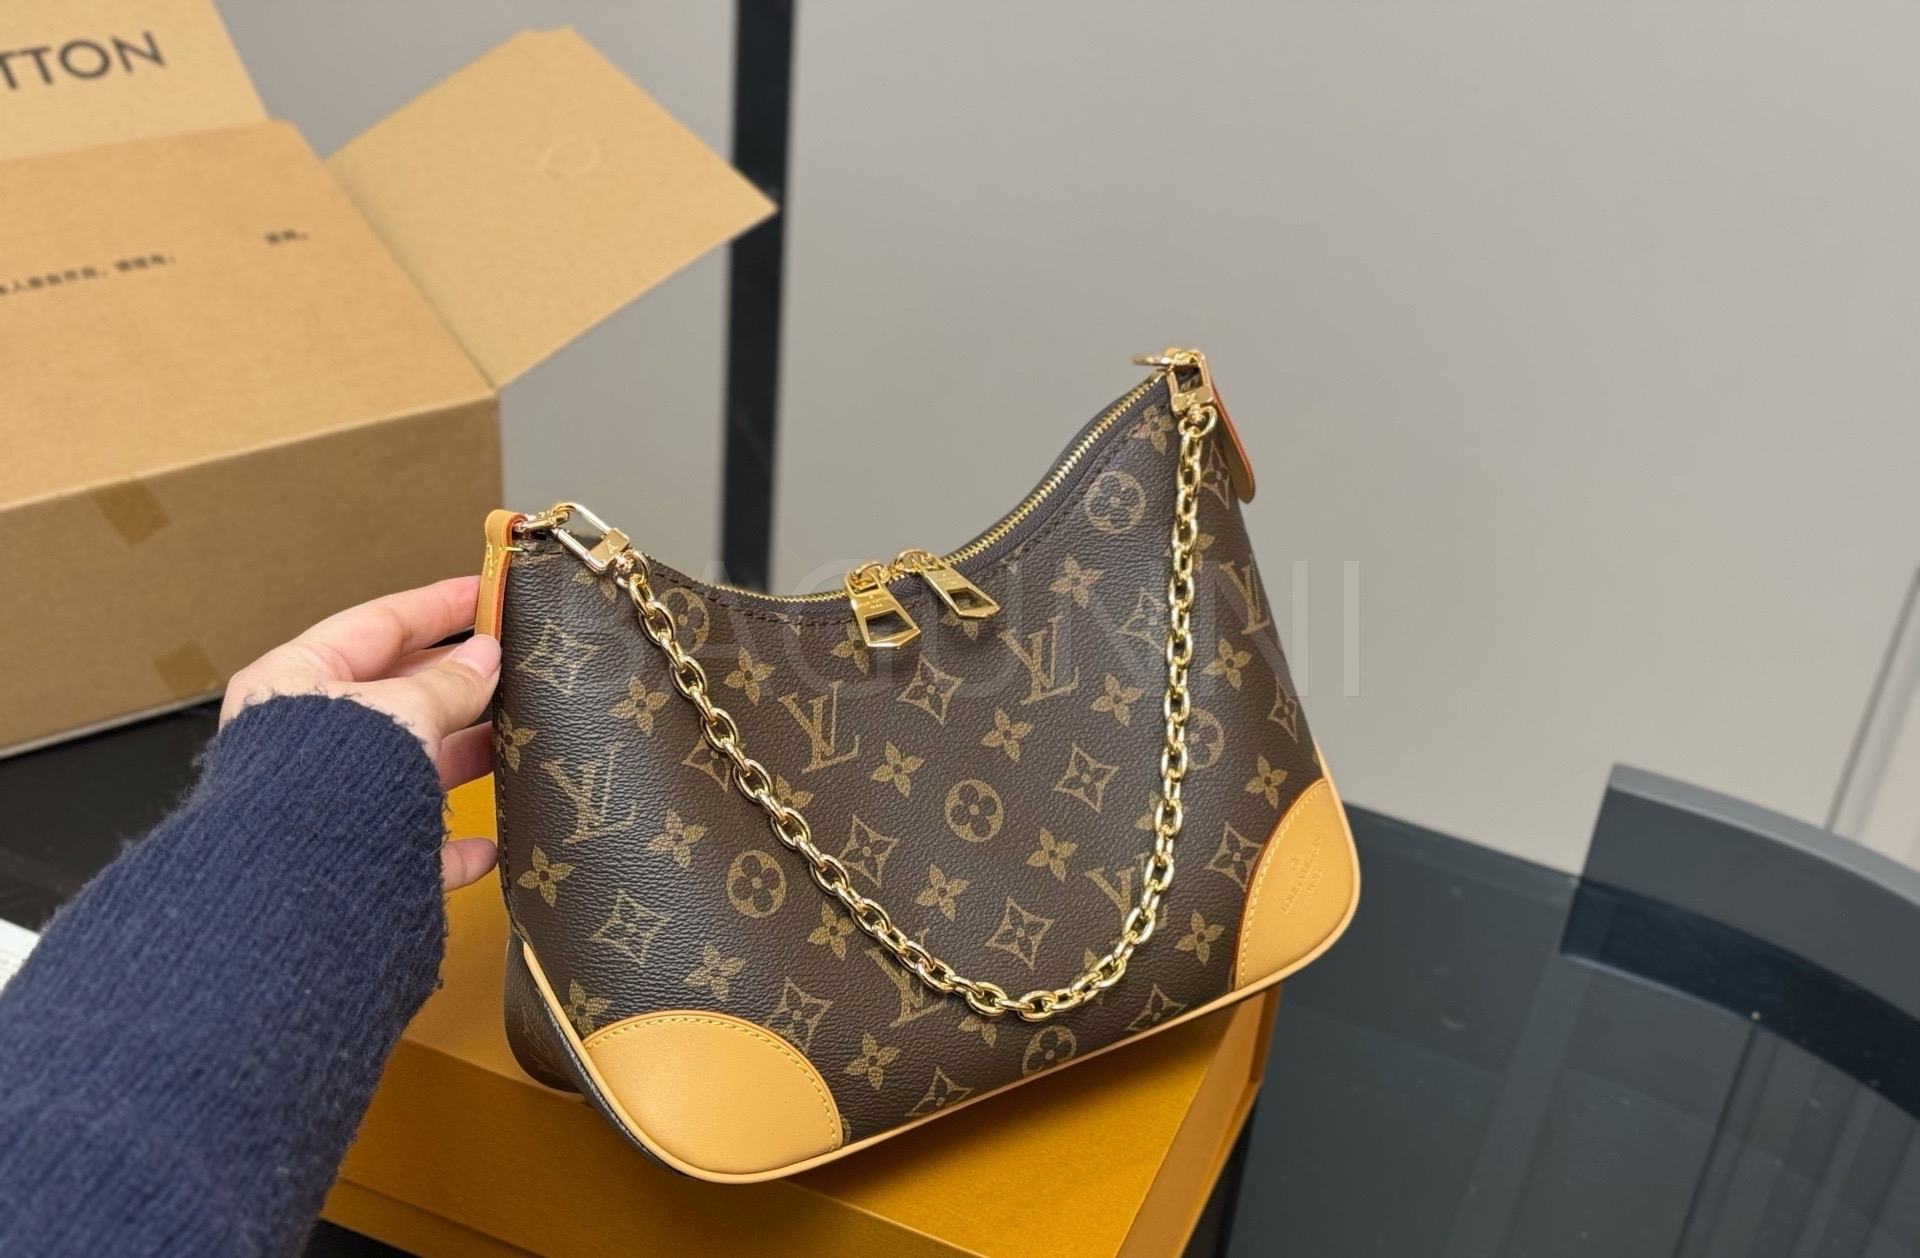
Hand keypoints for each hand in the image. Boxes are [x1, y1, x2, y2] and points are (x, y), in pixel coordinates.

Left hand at [221, 576, 500, 890]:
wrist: (299, 892)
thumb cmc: (327, 786)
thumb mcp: (403, 710)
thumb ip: (449, 683)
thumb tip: (485, 657)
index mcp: (297, 683)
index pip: (378, 624)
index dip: (437, 605)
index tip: (486, 592)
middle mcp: (307, 741)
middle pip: (396, 696)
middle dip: (457, 683)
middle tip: (513, 665)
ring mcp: (330, 802)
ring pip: (411, 767)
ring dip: (464, 756)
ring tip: (517, 740)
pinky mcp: (355, 861)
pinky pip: (414, 844)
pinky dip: (454, 844)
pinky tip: (489, 845)